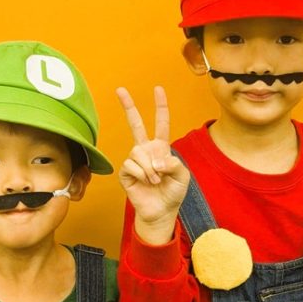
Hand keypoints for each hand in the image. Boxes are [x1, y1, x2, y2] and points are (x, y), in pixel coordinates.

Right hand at [116, 86, 189, 244]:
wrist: (161, 212)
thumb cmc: (173, 193)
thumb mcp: (183, 176)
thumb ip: (173, 164)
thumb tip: (156, 161)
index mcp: (161, 148)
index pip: (161, 123)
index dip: (160, 106)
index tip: (157, 89)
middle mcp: (146, 150)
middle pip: (136, 124)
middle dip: (128, 106)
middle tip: (120, 89)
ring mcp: (134, 160)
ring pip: (138, 151)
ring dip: (150, 168)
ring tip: (156, 180)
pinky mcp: (125, 172)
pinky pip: (131, 165)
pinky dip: (142, 174)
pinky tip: (146, 182)